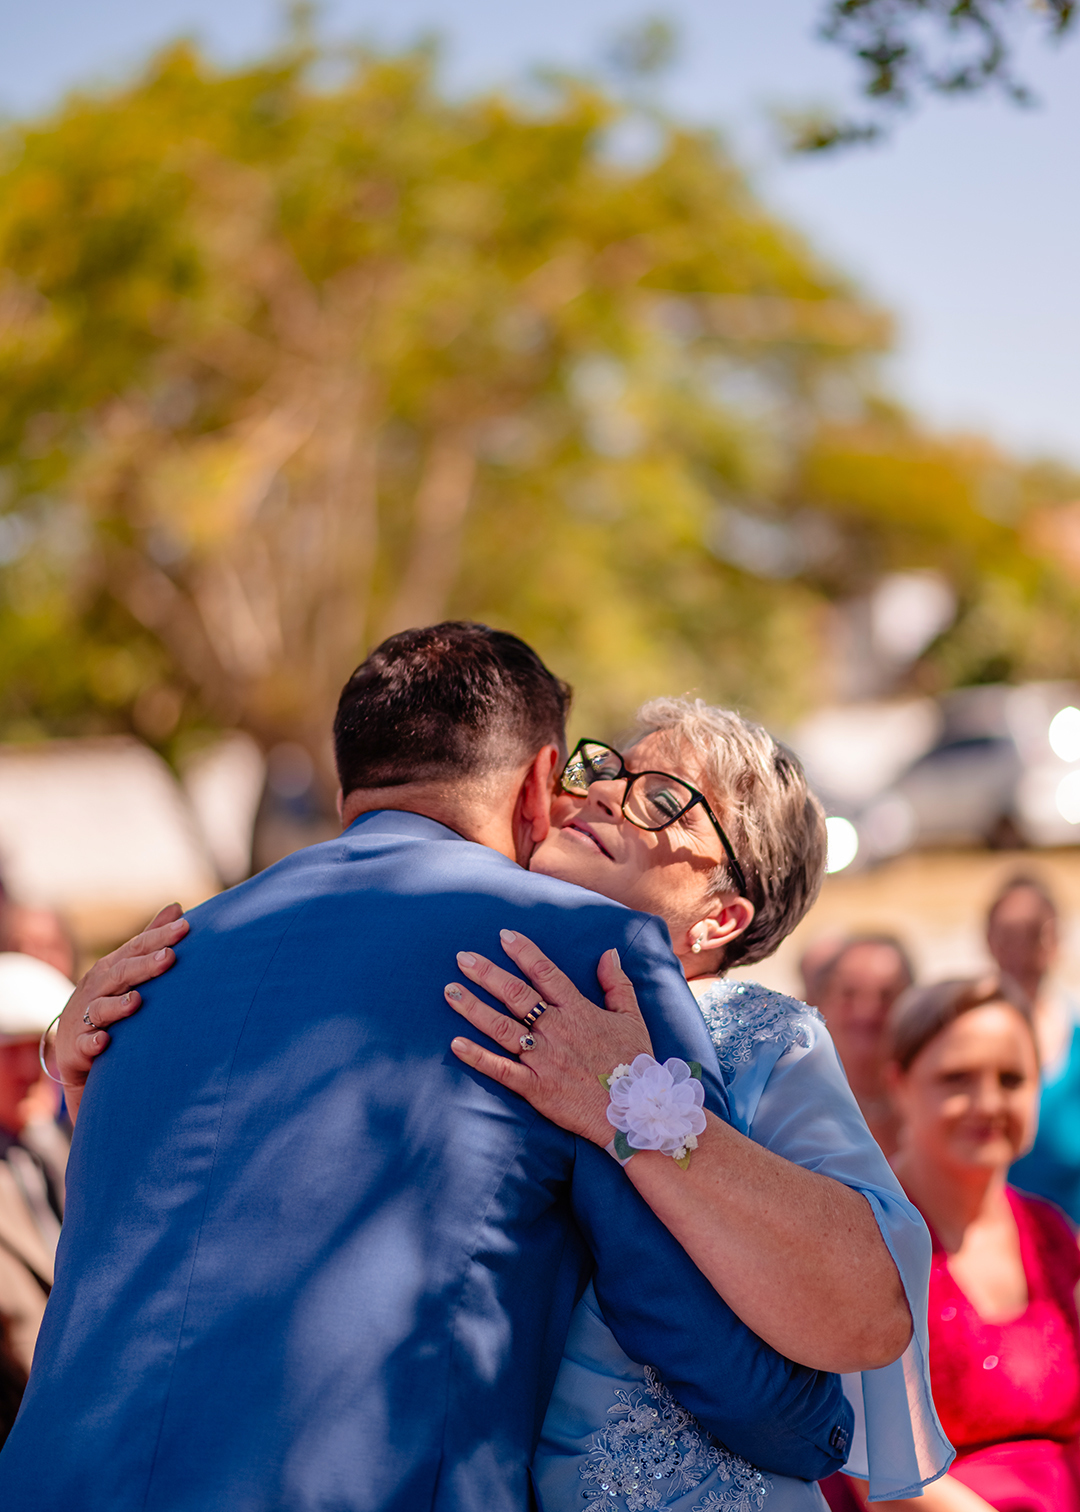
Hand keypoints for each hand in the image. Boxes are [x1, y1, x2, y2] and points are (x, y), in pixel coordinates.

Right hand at [52, 904, 187, 1118]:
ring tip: (137, 1000)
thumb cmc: (107, 998)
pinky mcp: (79, 1045)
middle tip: (170, 957)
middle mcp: (97, 988)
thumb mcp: (125, 967)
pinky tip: (105, 1041)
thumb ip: (150, 940)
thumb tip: (178, 907)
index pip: (137, 947)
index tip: (185, 927)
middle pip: (121, 973)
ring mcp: (86, 1016)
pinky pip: (85, 1044)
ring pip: (101, 1008)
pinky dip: (93, 1042)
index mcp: (112, 968)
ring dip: (118, 1005)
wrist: (74, 1043)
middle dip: (145, 965)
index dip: (160, 937)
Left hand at [446, 928, 652, 1147]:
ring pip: (501, 1027)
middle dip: (486, 973)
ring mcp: (544, 1058)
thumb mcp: (632, 1018)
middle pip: (516, 994)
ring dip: (473, 1008)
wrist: (635, 1111)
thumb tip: (608, 953)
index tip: (503, 936)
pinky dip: (478, 1057)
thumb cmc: (634, 1064)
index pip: (545, 973)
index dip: (523, 952)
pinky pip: (501, 1070)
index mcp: (578, 1011)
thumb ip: (618, 984)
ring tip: (450, 991)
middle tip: (461, 957)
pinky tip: (455, 1043)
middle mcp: (557, 1030)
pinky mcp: (536, 1087)